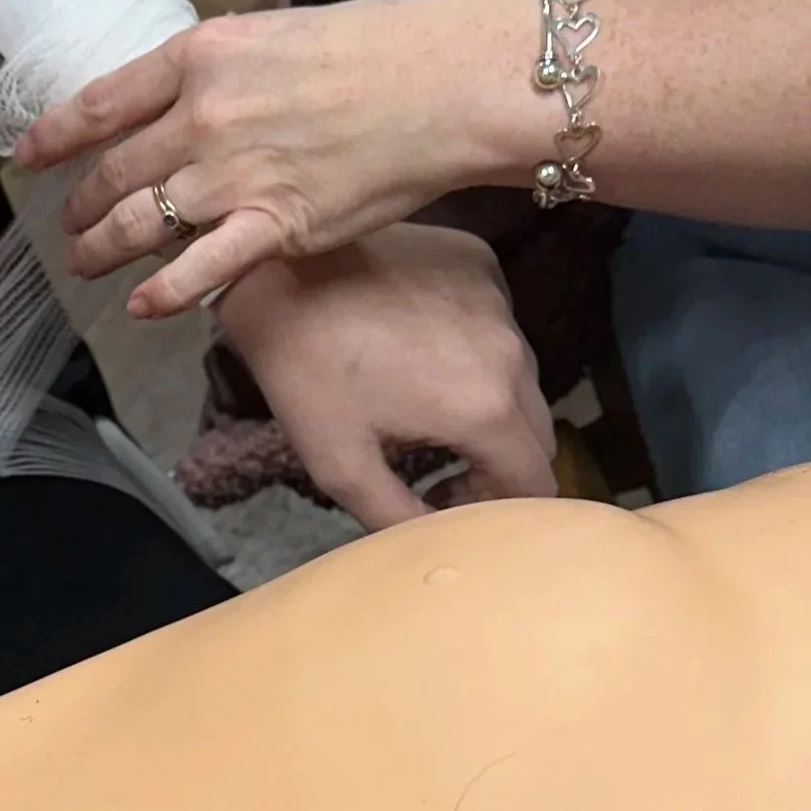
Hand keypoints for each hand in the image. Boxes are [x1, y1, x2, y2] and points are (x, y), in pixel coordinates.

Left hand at [17, 0, 540, 315]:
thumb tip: (198, 87)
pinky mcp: (274, 227)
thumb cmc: (378, 45)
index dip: (55, 135)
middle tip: (69, 222)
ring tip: (84, 264)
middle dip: (83, 204)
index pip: (101, 102)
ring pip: (141, 224)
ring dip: (103, 249)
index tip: (29, 154)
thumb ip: (225, 65)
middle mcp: (201, 117)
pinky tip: (142, 306)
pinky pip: (200, 271)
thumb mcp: (278, 30)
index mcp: (199, 57)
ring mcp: (234, 176)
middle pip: (116, 171)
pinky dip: (163, 294)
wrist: (443, 84)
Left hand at [213, 224, 554, 530]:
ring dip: (487, 400)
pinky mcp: (480, 263)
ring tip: (424, 404)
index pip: (535, 483)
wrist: (276, 268)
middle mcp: (512, 351)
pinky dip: (473, 344)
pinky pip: (496, 322)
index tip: (443, 499)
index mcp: (486, 407)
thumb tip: (439, 546)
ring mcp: (499, 300)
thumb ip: (401, 520)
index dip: (496, 507)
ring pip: (519, 374)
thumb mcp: (340, 465)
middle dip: (495, 460)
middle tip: (436, 464)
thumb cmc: (304, 369)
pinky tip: (419, 343)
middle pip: (534, 431)